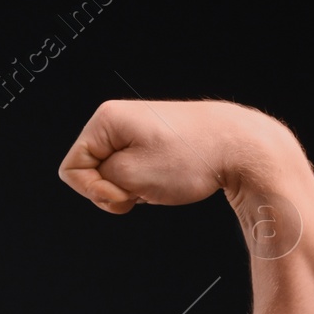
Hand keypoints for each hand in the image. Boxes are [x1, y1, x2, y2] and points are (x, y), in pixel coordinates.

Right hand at [57, 99, 274, 214]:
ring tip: (160, 183)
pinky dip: (145, 183)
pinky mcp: (154, 140)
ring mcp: (137, 129)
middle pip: (91, 171)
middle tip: (145, 190)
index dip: (92, 190)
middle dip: (113, 190)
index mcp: (105, 120)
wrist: (242, 147)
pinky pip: (133, 171)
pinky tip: (169, 179)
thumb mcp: (132, 176)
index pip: (71, 169)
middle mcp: (117, 119)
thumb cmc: (191, 159)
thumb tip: (101, 179)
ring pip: (113, 174)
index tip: (126, 194)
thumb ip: (99, 180)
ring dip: (131, 189)